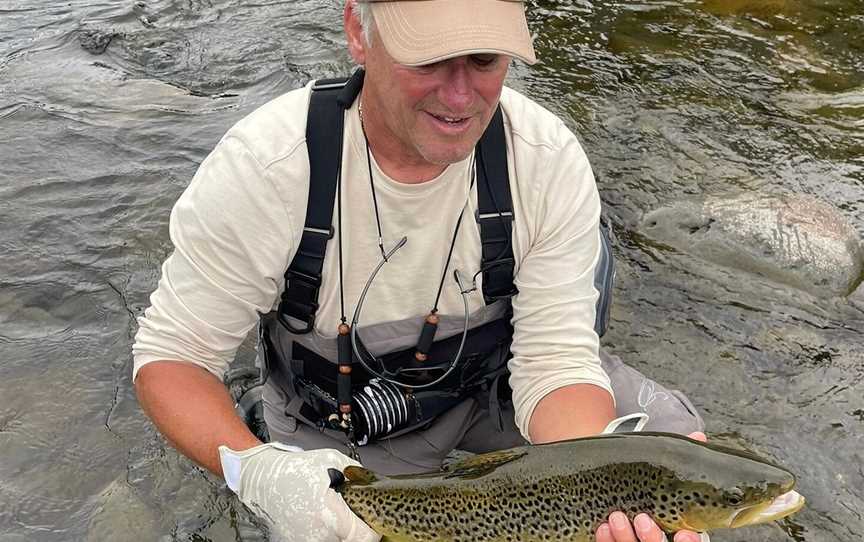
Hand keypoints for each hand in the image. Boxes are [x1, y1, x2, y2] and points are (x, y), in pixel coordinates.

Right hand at [219, 442, 380, 541]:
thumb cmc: (294, 469)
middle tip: (350, 513)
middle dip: (354, 528)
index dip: (372, 529)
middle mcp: (318, 534)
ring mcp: (306, 541)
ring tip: (331, 513)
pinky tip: (318, 518)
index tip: (371, 521)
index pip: (364, 538)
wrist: (262, 479)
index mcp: (330, 514)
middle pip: (350, 541)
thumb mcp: (333, 460)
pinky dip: (323, 532)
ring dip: (339, 531)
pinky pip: (319, 540)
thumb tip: (372, 482)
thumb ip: (357, 473)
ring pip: (335, 541)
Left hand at [595, 432, 707, 541]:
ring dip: (626, 537)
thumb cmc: (643, 475)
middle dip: (652, 538)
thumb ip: (680, 457)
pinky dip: (607, 541)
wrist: (607, 476)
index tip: (684, 534)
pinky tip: (603, 528)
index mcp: (678, 526)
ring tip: (616, 517)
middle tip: (643, 519)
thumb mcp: (661, 466)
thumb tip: (698, 436)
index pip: (688, 541)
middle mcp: (660, 537)